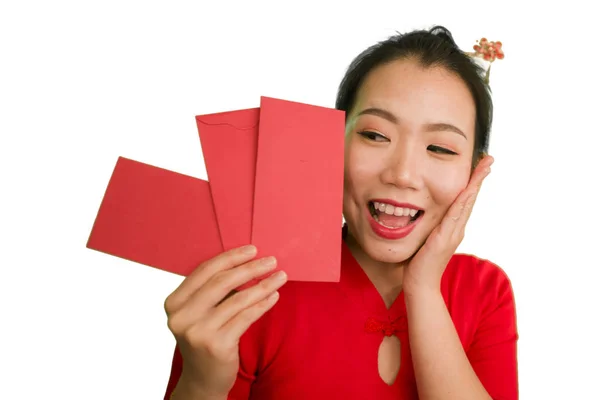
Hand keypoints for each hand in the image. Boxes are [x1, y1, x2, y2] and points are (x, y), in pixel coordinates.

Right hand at [164, 245, 287, 397]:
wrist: (202, 380)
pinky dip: (262, 304)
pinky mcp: (217, 345)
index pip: (204, 271)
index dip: (230, 258)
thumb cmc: (205, 338)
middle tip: (271, 261)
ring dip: (263, 285)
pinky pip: (246, 317)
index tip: (252, 250)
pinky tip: (274, 295)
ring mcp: (198, 332)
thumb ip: (212, 290)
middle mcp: (181, 317)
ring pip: (237, 299)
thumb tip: (246, 261)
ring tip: (280, 276)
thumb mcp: (199, 313)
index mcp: (174, 303)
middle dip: (250, 268)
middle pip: (221, 282)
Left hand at [402, 155, 493, 296]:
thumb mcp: (425, 238)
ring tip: (484, 168)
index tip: (479, 166)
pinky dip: (462, 203)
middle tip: (489, 159)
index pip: (464, 200)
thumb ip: (429, 226)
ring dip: (475, 185)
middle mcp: (456, 229)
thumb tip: (422, 213)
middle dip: (479, 178)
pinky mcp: (443, 240)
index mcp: (452, 228)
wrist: (420, 285)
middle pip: (470, 198)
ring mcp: (452, 234)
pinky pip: (454, 217)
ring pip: (466, 204)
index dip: (472, 183)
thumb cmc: (419, 263)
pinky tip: (468, 191)